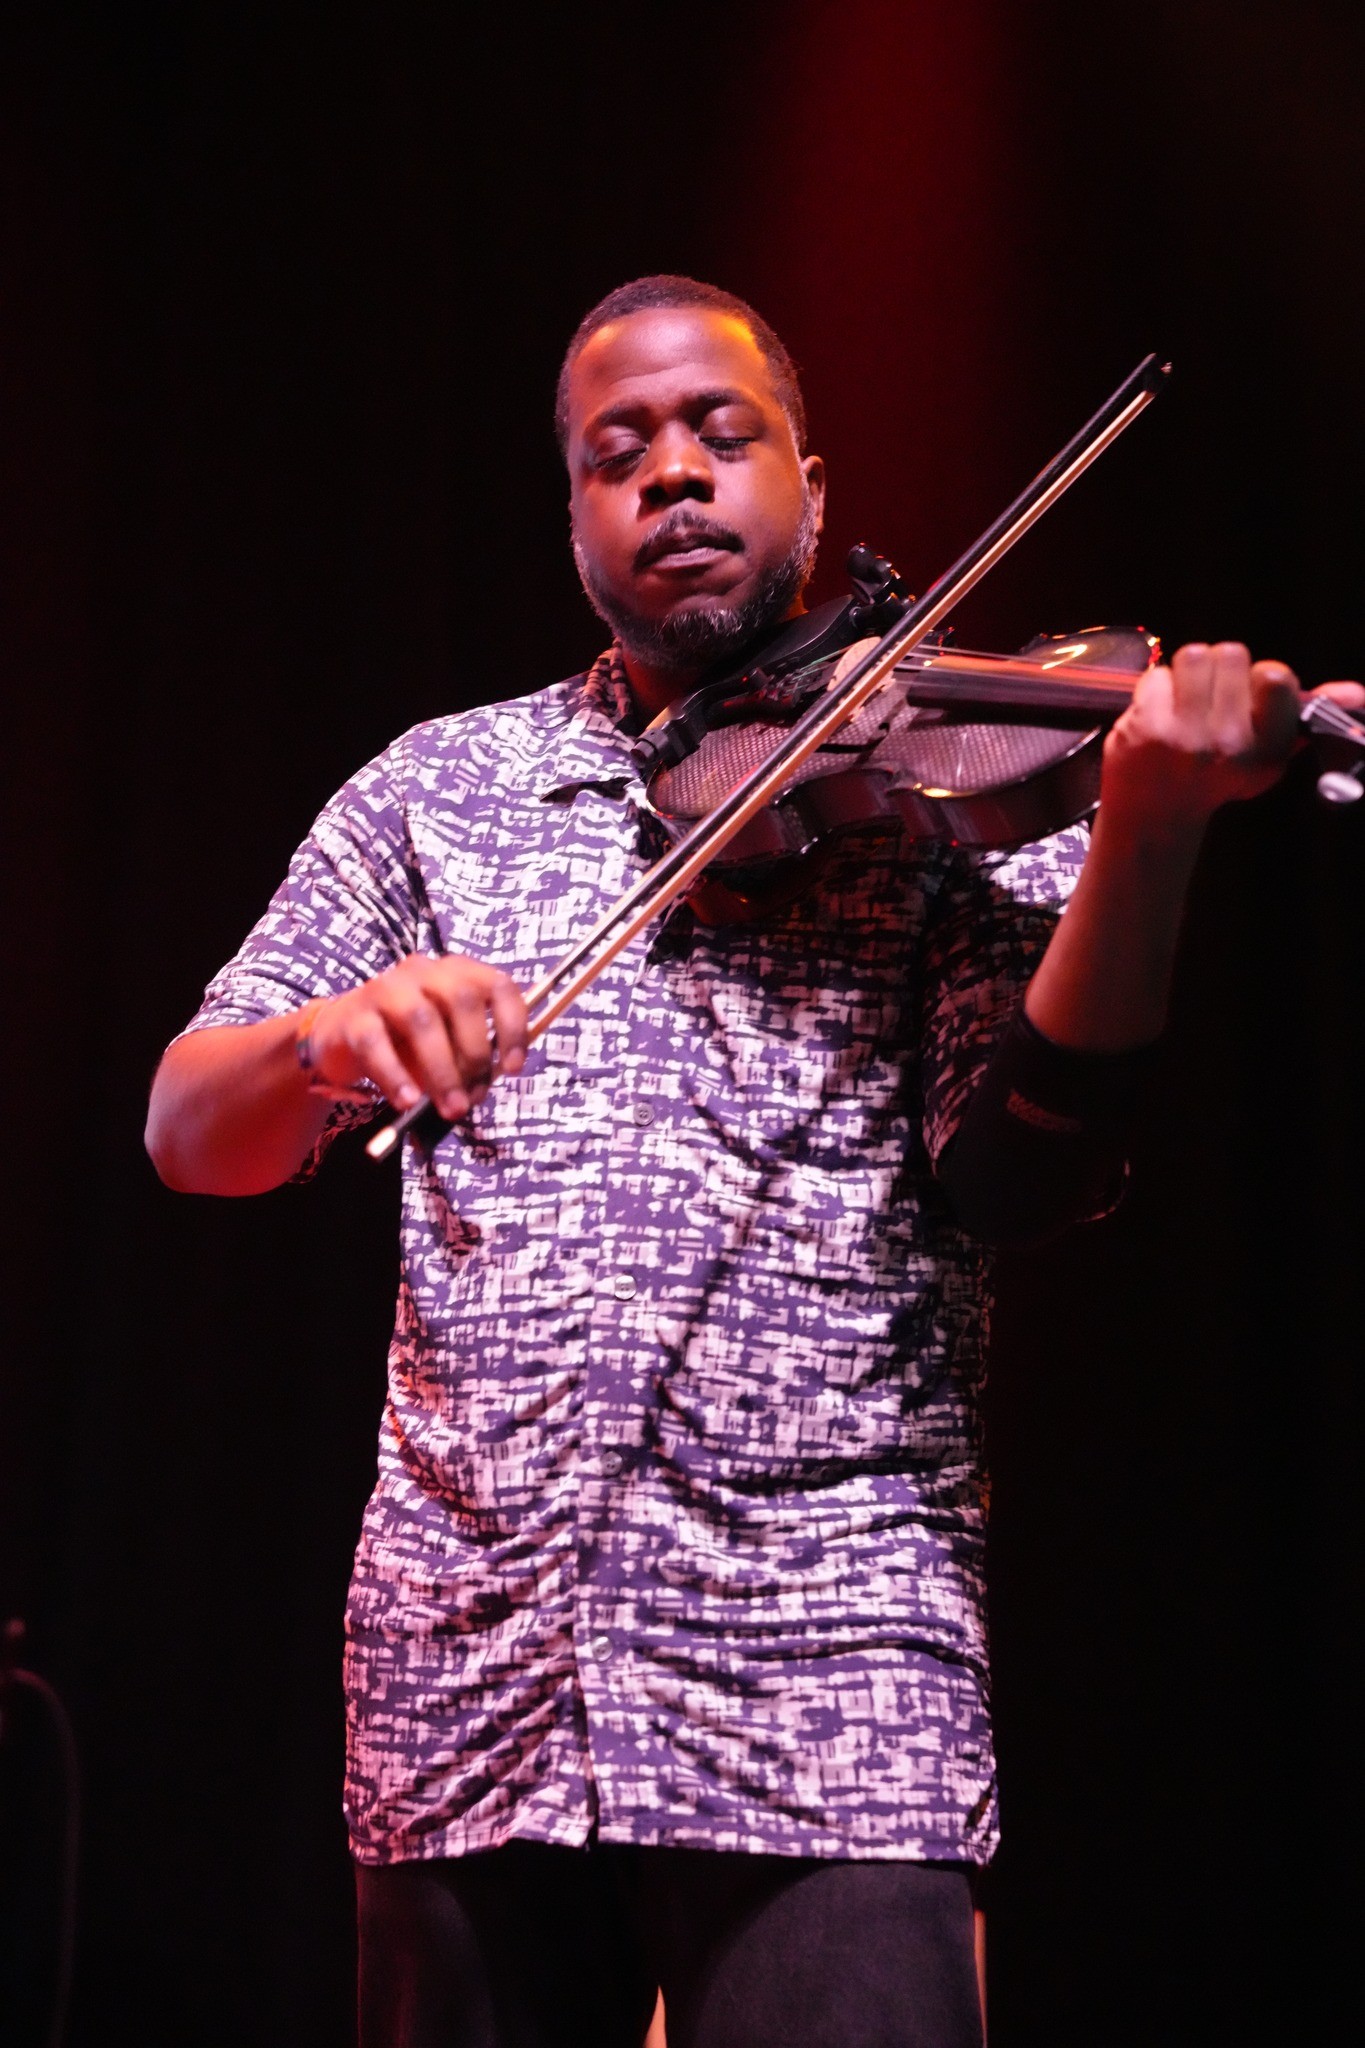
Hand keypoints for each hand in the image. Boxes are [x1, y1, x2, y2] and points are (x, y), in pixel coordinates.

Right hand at [304, 956, 526, 1119]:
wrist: (340, 1035)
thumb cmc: (404, 1040)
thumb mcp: (444, 1045)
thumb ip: (466, 1060)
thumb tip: (478, 1092)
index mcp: (455, 973)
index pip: (498, 985)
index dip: (513, 1027)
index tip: (513, 1068)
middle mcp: (423, 971)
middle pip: (461, 1000)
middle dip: (475, 1054)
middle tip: (474, 1098)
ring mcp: (385, 988)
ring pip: (421, 1020)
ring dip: (442, 1071)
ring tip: (450, 1108)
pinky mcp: (353, 1016)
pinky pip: (375, 1044)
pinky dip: (396, 1076)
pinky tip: (408, 1102)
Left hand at [1099, 641, 1364, 837]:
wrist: (1153, 816)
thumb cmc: (1213, 776)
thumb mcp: (1266, 754)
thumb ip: (1305, 718)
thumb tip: (1357, 693)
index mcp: (1266, 751)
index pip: (1276, 676)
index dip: (1259, 676)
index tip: (1248, 697)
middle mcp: (1230, 746)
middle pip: (1231, 653)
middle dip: (1219, 671)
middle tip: (1206, 704)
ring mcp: (1186, 738)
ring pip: (1195, 654)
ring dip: (1186, 674)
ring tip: (1182, 706)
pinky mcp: (1147, 729)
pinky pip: (1158, 675)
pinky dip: (1154, 690)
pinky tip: (1155, 718)